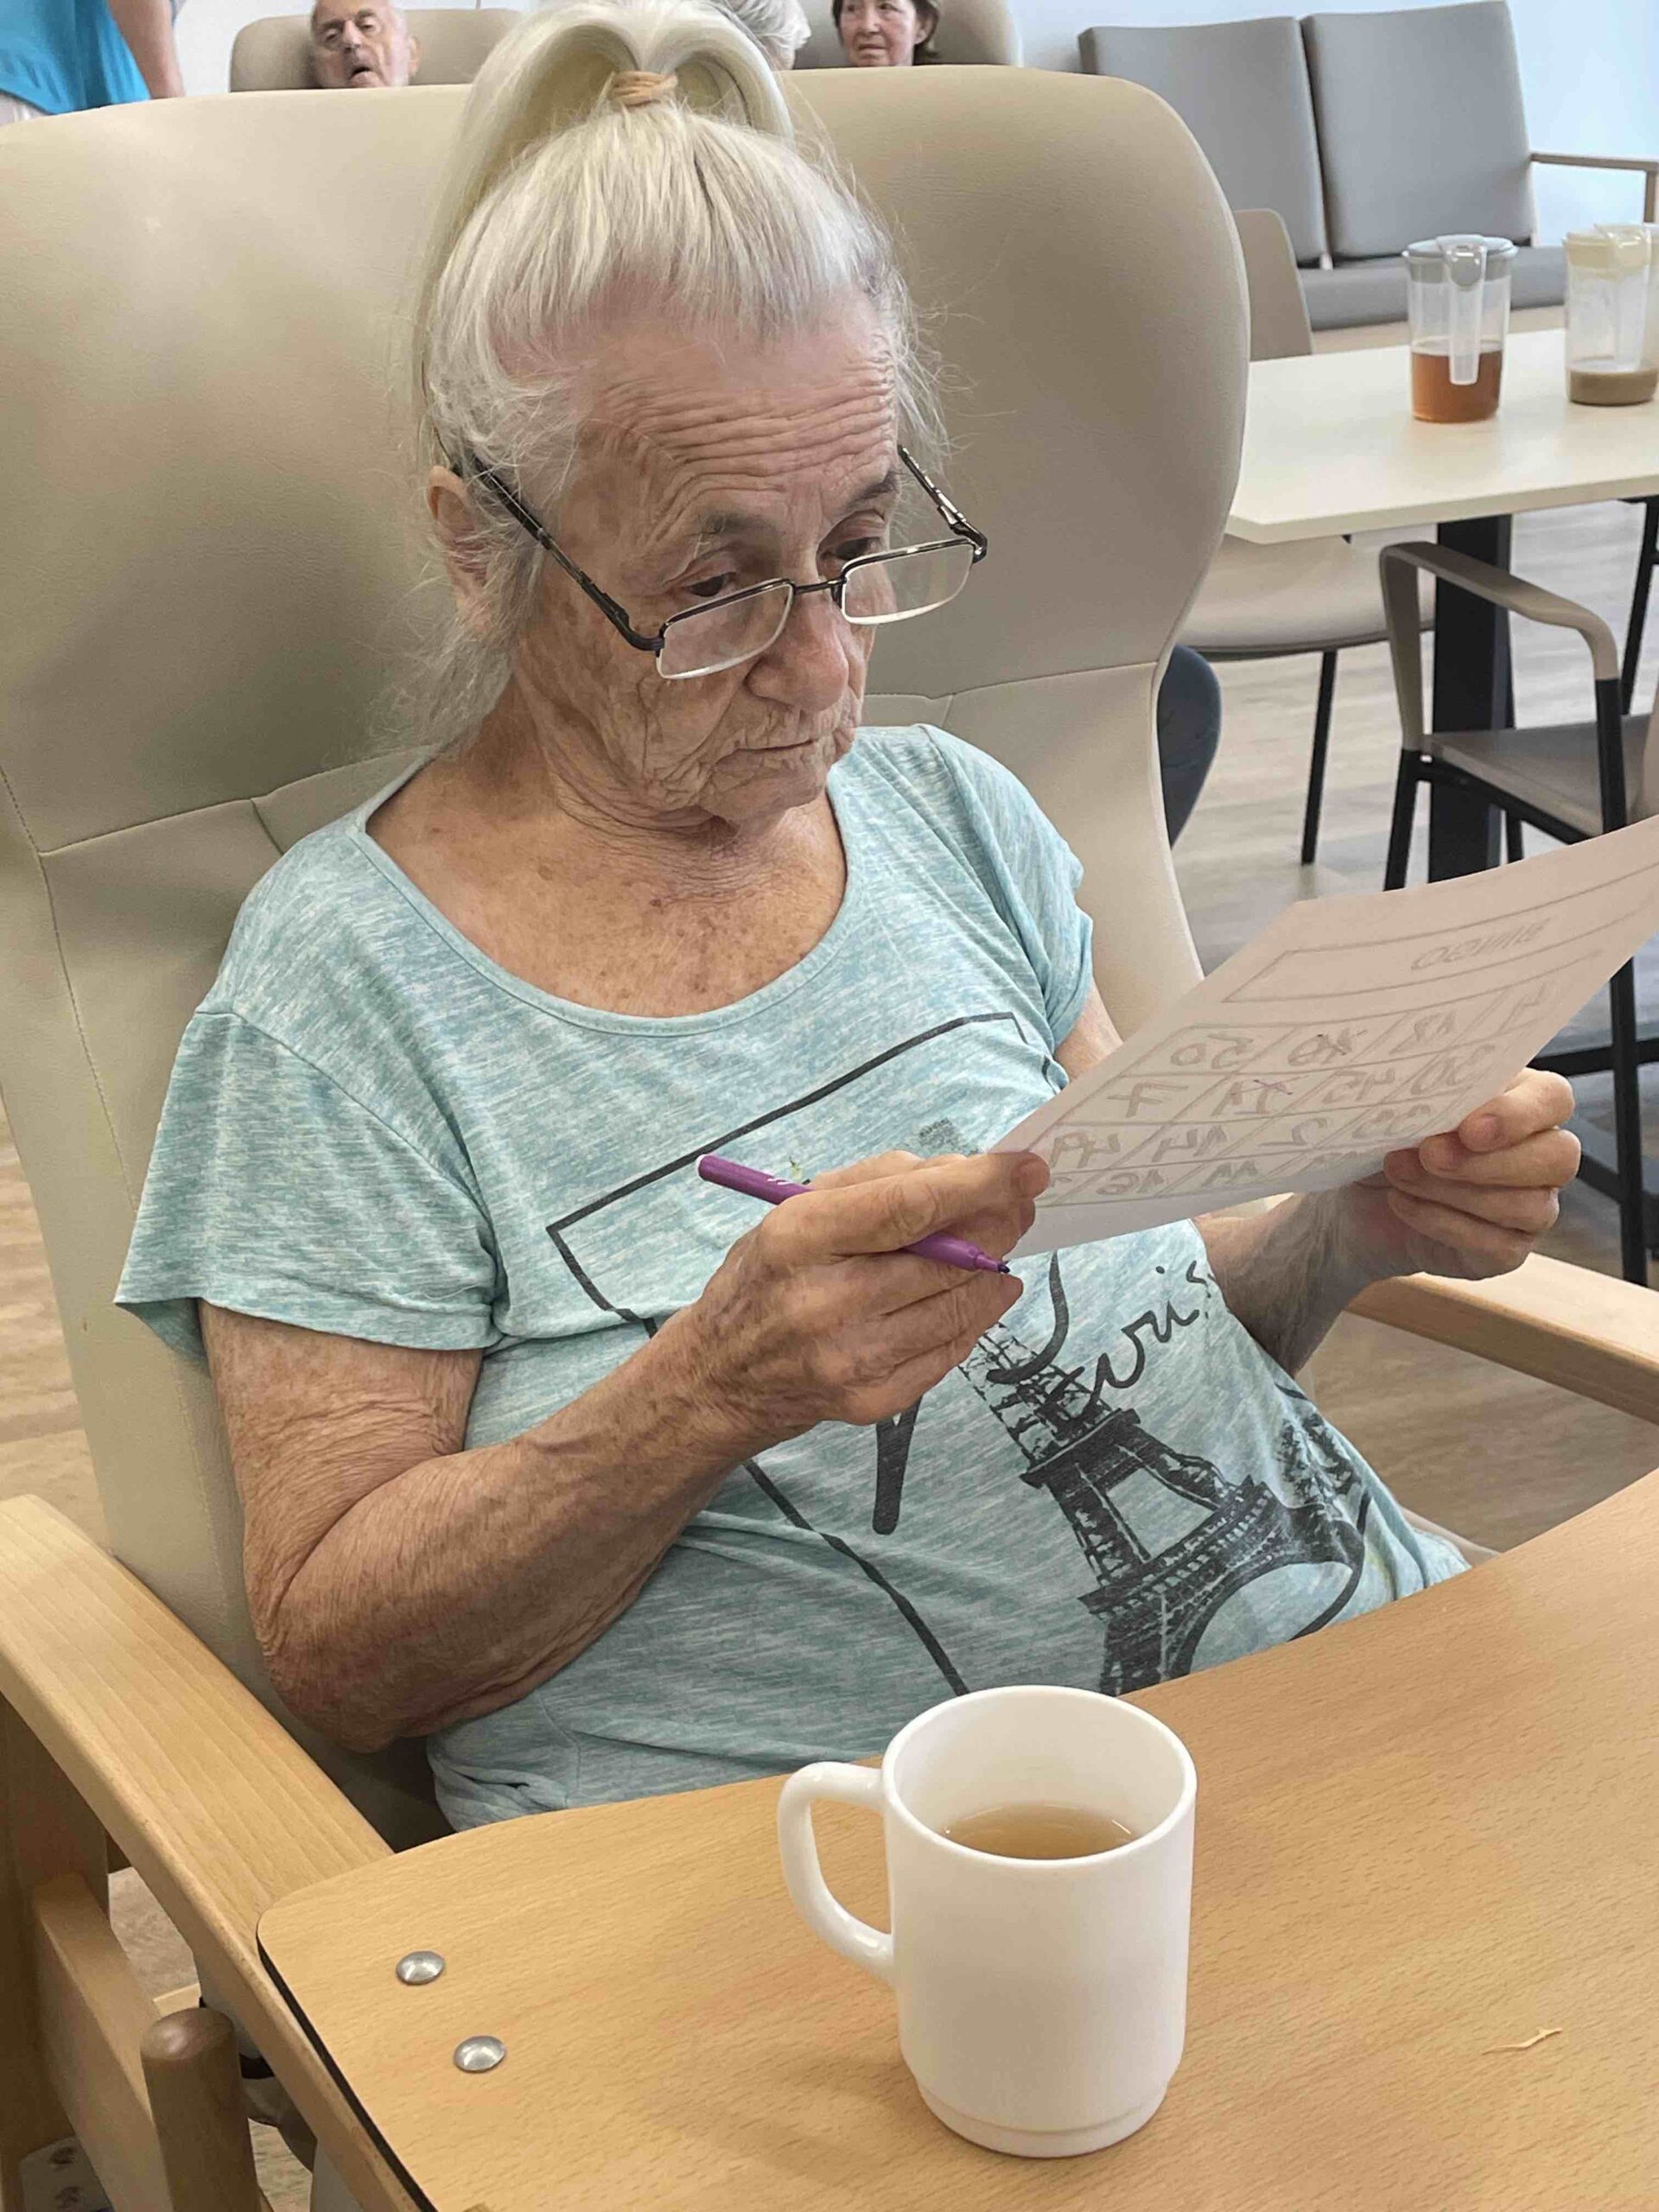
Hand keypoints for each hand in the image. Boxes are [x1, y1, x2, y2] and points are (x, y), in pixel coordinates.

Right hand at [661, 1149, 1047, 1451]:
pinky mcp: (873, 1402)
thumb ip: (878, 1181)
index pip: (907, 1208)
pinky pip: (949, 1351)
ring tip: (996, 1252)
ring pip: (959, 1307)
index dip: (977, 1185)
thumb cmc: (768, 1276)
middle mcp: (823, 1303)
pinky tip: (970, 1298)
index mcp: (799, 1239)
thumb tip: (963, 1173)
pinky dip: (970, 1319)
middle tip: (1021, 1205)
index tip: (1026, 1168)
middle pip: (945, 1260)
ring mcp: (851, 1360)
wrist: (720, 1377)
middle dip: (999, 1226)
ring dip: (992, 1273)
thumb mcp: (797, 1209)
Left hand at [1325, 1069, 1579, 1283]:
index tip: (1468, 1128)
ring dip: (1455, 1191)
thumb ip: (1433, 1096)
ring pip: (1526, 1205)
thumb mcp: (1405, 1107)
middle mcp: (1541, 1156)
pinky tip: (1402, 1203)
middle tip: (1429, 1154)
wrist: (1355, 1195)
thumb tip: (1431, 1099)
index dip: (1519, 1114)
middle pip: (1558, 1157)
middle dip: (1488, 1160)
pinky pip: (1495, 1245)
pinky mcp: (1507, 1251)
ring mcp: (1531, 1208)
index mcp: (1525, 1104)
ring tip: (1401, 1173)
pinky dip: (1442, 1223)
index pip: (1554, 1099)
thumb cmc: (1391, 1137)